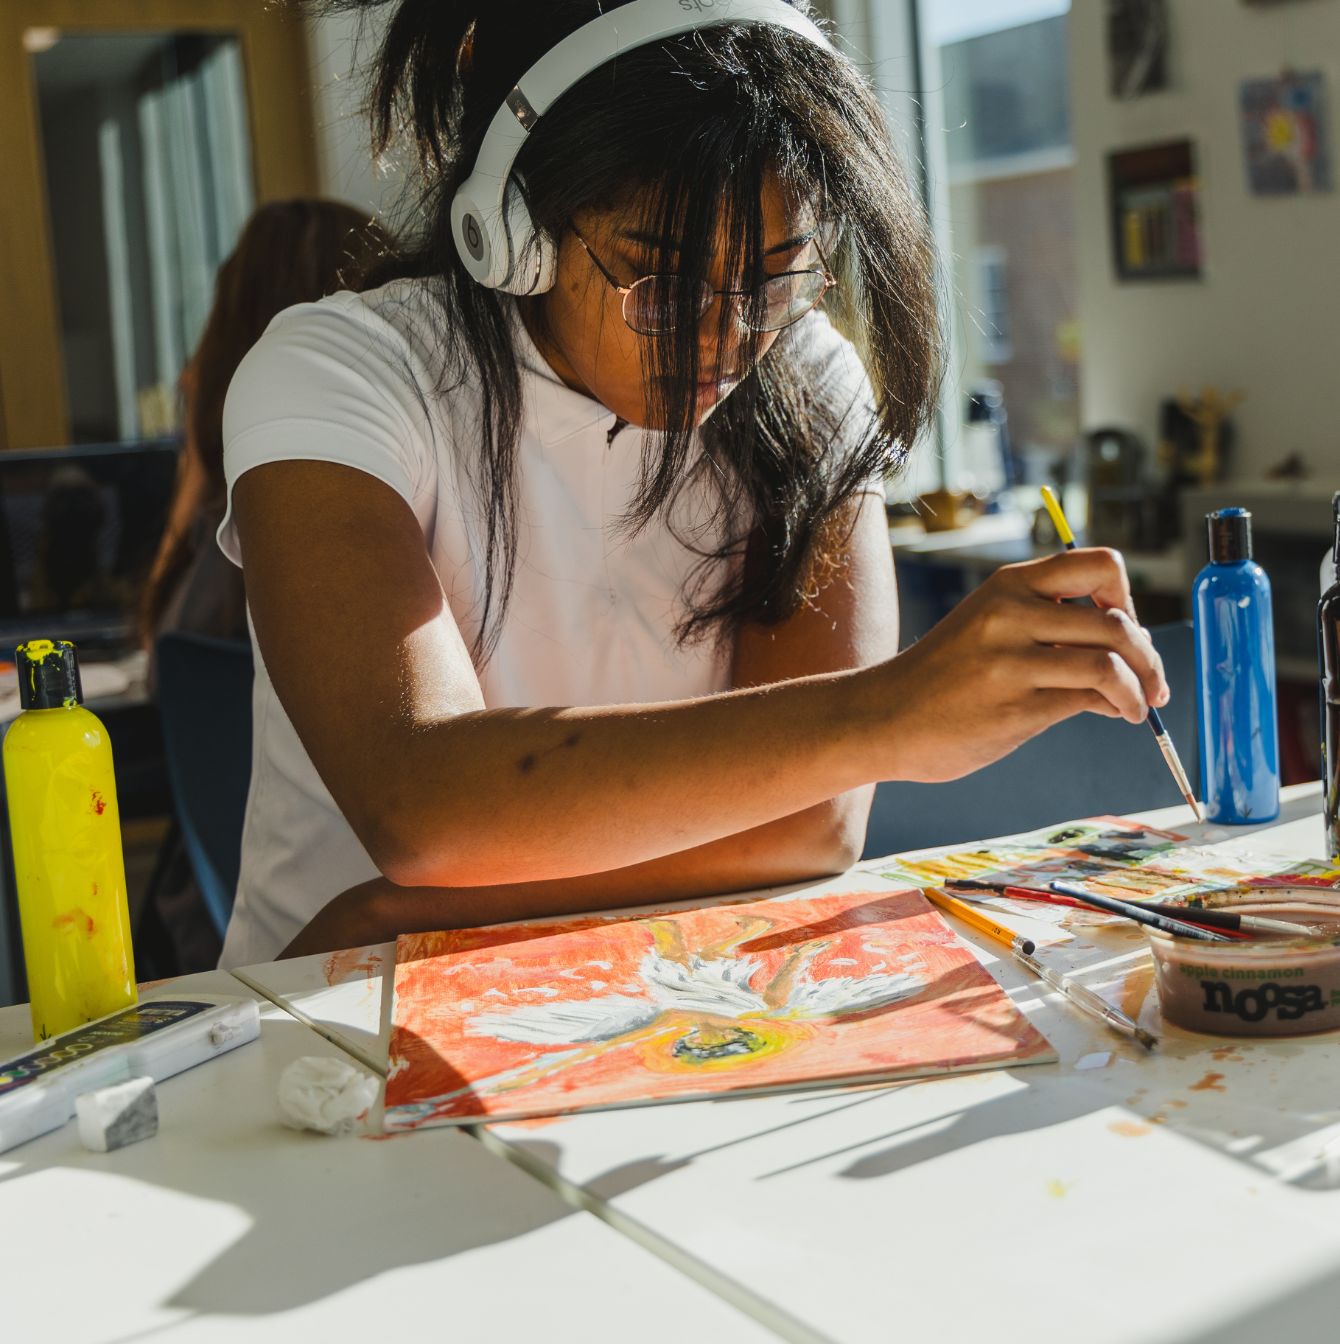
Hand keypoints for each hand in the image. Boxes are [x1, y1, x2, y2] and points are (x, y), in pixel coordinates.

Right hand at [876, 548, 1168, 781]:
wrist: (884, 718)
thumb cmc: (943, 677)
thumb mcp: (988, 626)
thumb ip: (1045, 623)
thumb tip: (1127, 645)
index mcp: (1008, 586)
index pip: (1098, 564)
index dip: (1125, 597)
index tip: (1123, 628)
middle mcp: (1010, 615)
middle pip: (1116, 622)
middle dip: (1149, 657)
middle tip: (1155, 682)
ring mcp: (1011, 662)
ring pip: (1111, 663)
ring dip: (1141, 689)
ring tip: (1139, 708)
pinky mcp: (1015, 708)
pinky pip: (1088, 701)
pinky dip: (1117, 707)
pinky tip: (1113, 714)